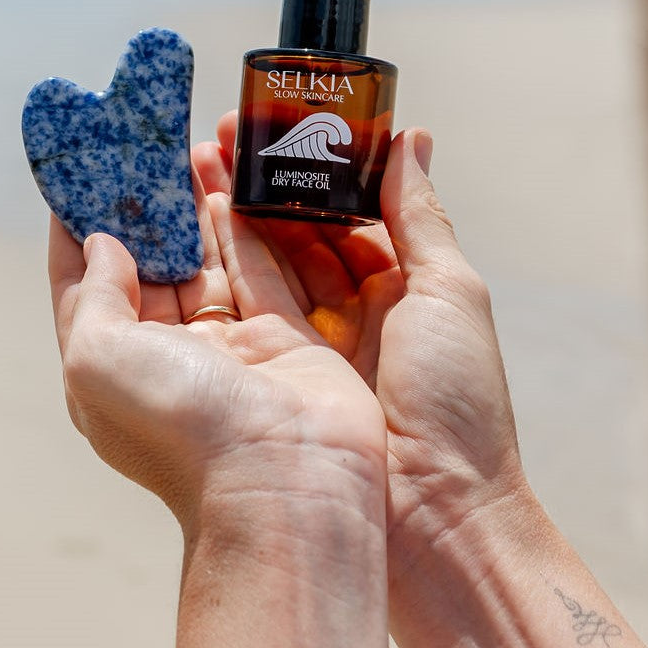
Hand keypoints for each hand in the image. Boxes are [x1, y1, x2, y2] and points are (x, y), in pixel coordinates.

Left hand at [49, 170, 392, 647]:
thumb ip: (94, 296)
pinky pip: (258, 268)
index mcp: (113, 368)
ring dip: (191, 206)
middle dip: (142, 204)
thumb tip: (101, 243)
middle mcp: (168, 356)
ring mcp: (228, 346)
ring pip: (205, 259)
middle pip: (149, 263)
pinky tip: (229, 185)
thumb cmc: (184, 431)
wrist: (289, 481)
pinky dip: (241, 227)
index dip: (76, 223)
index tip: (79, 167)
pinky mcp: (282, 336)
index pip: (84, 281)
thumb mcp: (99, 362)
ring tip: (184, 148)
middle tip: (140, 144)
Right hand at [195, 113, 526, 535]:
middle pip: (296, 230)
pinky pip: (246, 306)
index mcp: (403, 284)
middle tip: (213, 136)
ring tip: (191, 164)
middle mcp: (354, 308)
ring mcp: (313, 341)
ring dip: (230, 214)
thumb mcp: (450, 294)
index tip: (272, 126)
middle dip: (258, 183)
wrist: (435, 521)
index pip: (348, 208)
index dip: (310, 165)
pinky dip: (219, 265)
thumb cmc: (457, 404)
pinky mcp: (279, 371)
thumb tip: (409, 136)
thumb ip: (420, 215)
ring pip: (265, 262)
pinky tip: (190, 225)